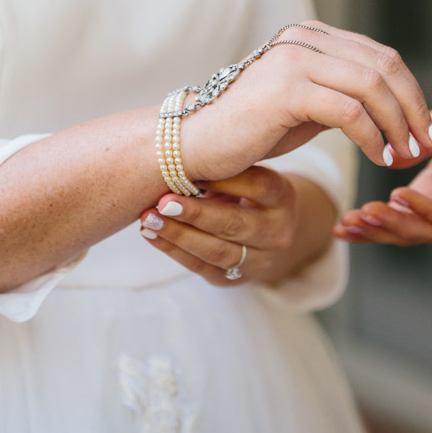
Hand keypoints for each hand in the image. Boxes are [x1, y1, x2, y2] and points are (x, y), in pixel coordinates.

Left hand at [138, 165, 336, 285]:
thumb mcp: (252, 174)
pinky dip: (174, 250)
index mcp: (282, 198)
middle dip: (195, 214)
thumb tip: (179, 152)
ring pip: (217, 251)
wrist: (274, 235)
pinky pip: (202, 267)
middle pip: (235, 224)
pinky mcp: (235, 279)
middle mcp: (277, 232)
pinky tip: (152, 235)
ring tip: (149, 220)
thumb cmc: (251, 192)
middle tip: (162, 202)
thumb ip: (227, 167)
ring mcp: (259, 260)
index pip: (259, 187)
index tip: (191, 168)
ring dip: (178, 235)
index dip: (225, 179)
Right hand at [180, 20, 431, 182]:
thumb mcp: (306, 104)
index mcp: (310, 35)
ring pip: (371, 86)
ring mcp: (293, 60)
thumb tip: (394, 109)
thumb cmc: (251, 130)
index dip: (412, 93)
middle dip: (414, 108)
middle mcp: (303, 38)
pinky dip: (371, 137)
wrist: (197, 143)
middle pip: (384, 66)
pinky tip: (378, 157)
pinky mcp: (286, 89)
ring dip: (398, 125)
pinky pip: (349, 111)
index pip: (380, 57)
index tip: (425, 128)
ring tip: (404, 155)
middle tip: (426, 143)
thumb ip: (343, 94)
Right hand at [333, 95, 431, 245]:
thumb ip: (416, 137)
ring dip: (391, 225)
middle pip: (406, 233)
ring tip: (363, 216)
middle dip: (373, 232)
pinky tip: (398, 197)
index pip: (398, 218)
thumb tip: (388, 152)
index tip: (342, 221)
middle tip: (344, 226)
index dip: (371, 223)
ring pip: (424, 230)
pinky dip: (422, 208)